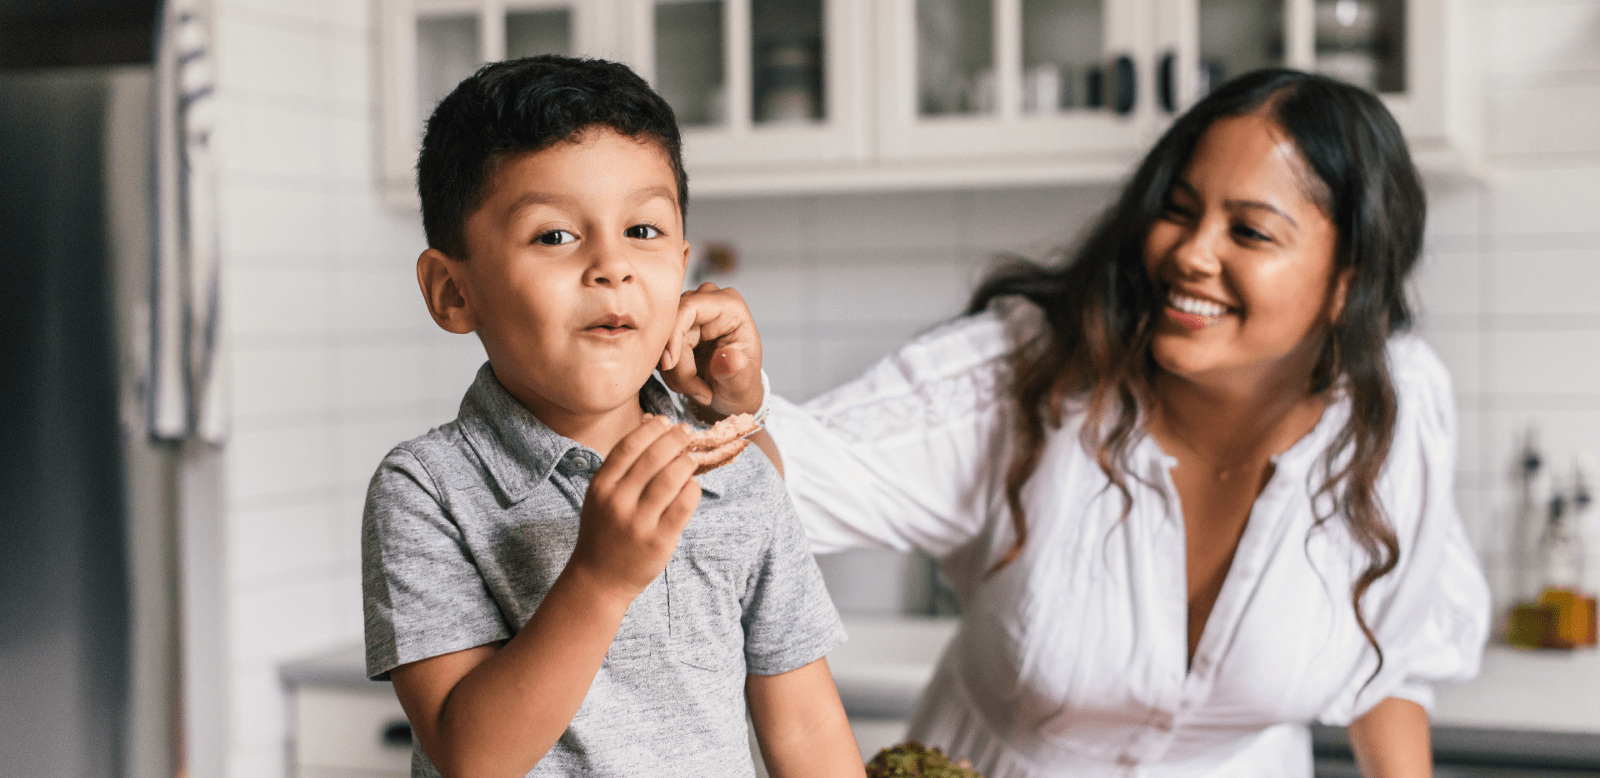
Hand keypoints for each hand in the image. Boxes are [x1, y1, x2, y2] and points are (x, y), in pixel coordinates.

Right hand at [568, 416, 701, 600]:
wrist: (599, 579)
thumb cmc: (604, 531)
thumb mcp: (601, 497)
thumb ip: (622, 470)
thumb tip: (657, 433)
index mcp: (601, 486)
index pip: (628, 446)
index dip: (651, 429)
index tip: (666, 421)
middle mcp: (618, 501)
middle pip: (653, 457)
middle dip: (675, 439)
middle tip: (687, 433)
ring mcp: (639, 522)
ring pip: (672, 478)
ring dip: (687, 462)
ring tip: (692, 457)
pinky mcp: (659, 540)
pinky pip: (684, 504)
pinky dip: (693, 488)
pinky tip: (693, 484)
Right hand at [660, 283, 763, 418]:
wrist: (732, 394)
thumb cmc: (741, 384)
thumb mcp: (741, 384)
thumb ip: (735, 372)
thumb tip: (730, 359)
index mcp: (731, 306)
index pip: (690, 308)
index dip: (674, 335)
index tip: (669, 365)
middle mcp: (708, 301)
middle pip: (671, 325)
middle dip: (677, 365)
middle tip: (698, 390)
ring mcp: (689, 311)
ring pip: (662, 339)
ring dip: (674, 372)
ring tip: (699, 389)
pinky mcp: (676, 325)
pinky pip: (659, 347)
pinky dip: (669, 371)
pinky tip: (688, 382)